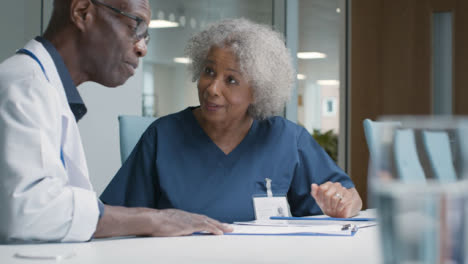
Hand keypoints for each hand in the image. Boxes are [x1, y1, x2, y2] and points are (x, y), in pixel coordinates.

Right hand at [94, 206, 232, 237]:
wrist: (149, 220)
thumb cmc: (153, 223)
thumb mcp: (165, 224)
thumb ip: (172, 228)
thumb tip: (172, 232)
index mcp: (183, 216)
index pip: (200, 218)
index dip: (209, 222)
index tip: (217, 225)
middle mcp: (188, 216)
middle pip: (207, 219)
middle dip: (219, 223)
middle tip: (229, 227)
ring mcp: (189, 220)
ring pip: (208, 222)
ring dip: (220, 226)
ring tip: (229, 230)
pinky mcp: (188, 225)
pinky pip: (204, 227)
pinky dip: (213, 229)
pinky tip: (219, 232)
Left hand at [310, 182, 361, 217]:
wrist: (339, 213)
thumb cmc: (328, 205)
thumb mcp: (319, 199)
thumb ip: (315, 192)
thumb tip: (313, 184)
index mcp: (328, 184)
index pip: (322, 189)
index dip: (320, 198)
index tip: (321, 203)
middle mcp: (336, 185)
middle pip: (327, 194)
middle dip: (326, 203)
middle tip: (327, 208)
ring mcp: (343, 190)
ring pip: (334, 198)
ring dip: (332, 206)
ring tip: (333, 208)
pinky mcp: (349, 196)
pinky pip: (341, 202)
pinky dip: (338, 208)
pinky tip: (338, 209)